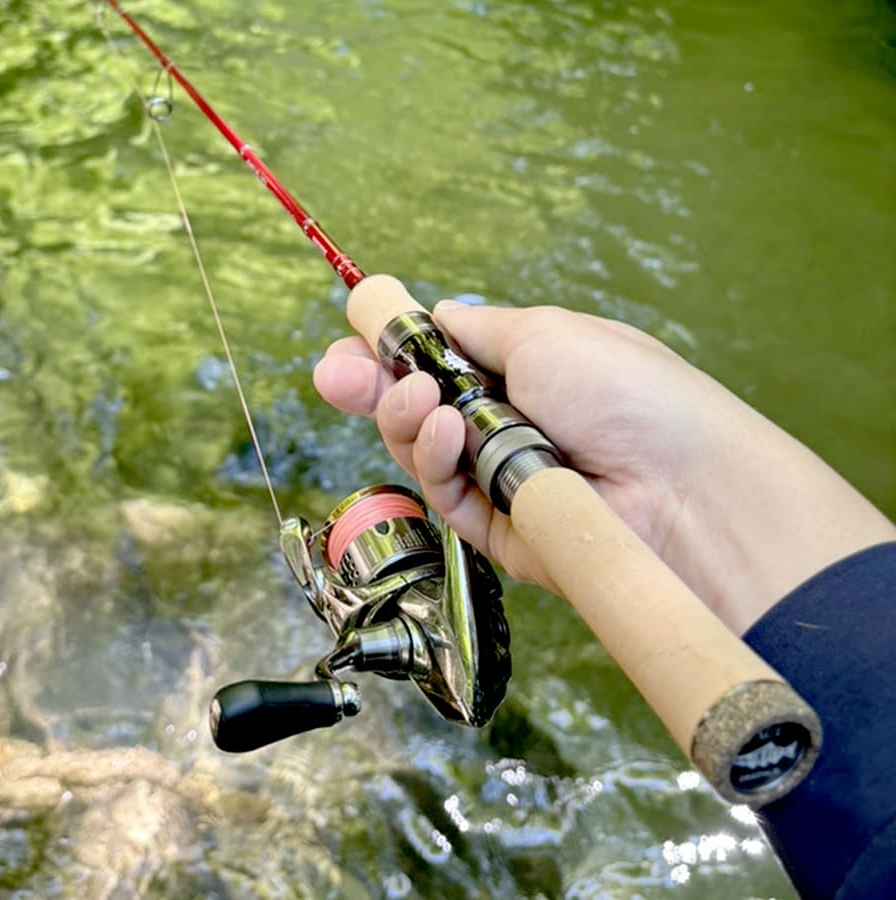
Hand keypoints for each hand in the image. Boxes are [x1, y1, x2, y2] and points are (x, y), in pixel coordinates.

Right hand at [314, 294, 894, 632]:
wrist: (680, 483)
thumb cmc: (623, 389)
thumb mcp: (544, 333)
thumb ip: (476, 330)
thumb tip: (437, 315)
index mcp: (520, 369)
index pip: (435, 362)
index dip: (387, 354)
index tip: (349, 343)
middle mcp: (504, 423)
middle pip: (414, 409)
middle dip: (372, 388)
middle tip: (336, 373)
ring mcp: (500, 477)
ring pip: (421, 452)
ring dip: (406, 420)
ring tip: (418, 401)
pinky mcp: (499, 529)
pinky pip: (447, 496)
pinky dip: (435, 462)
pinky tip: (442, 433)